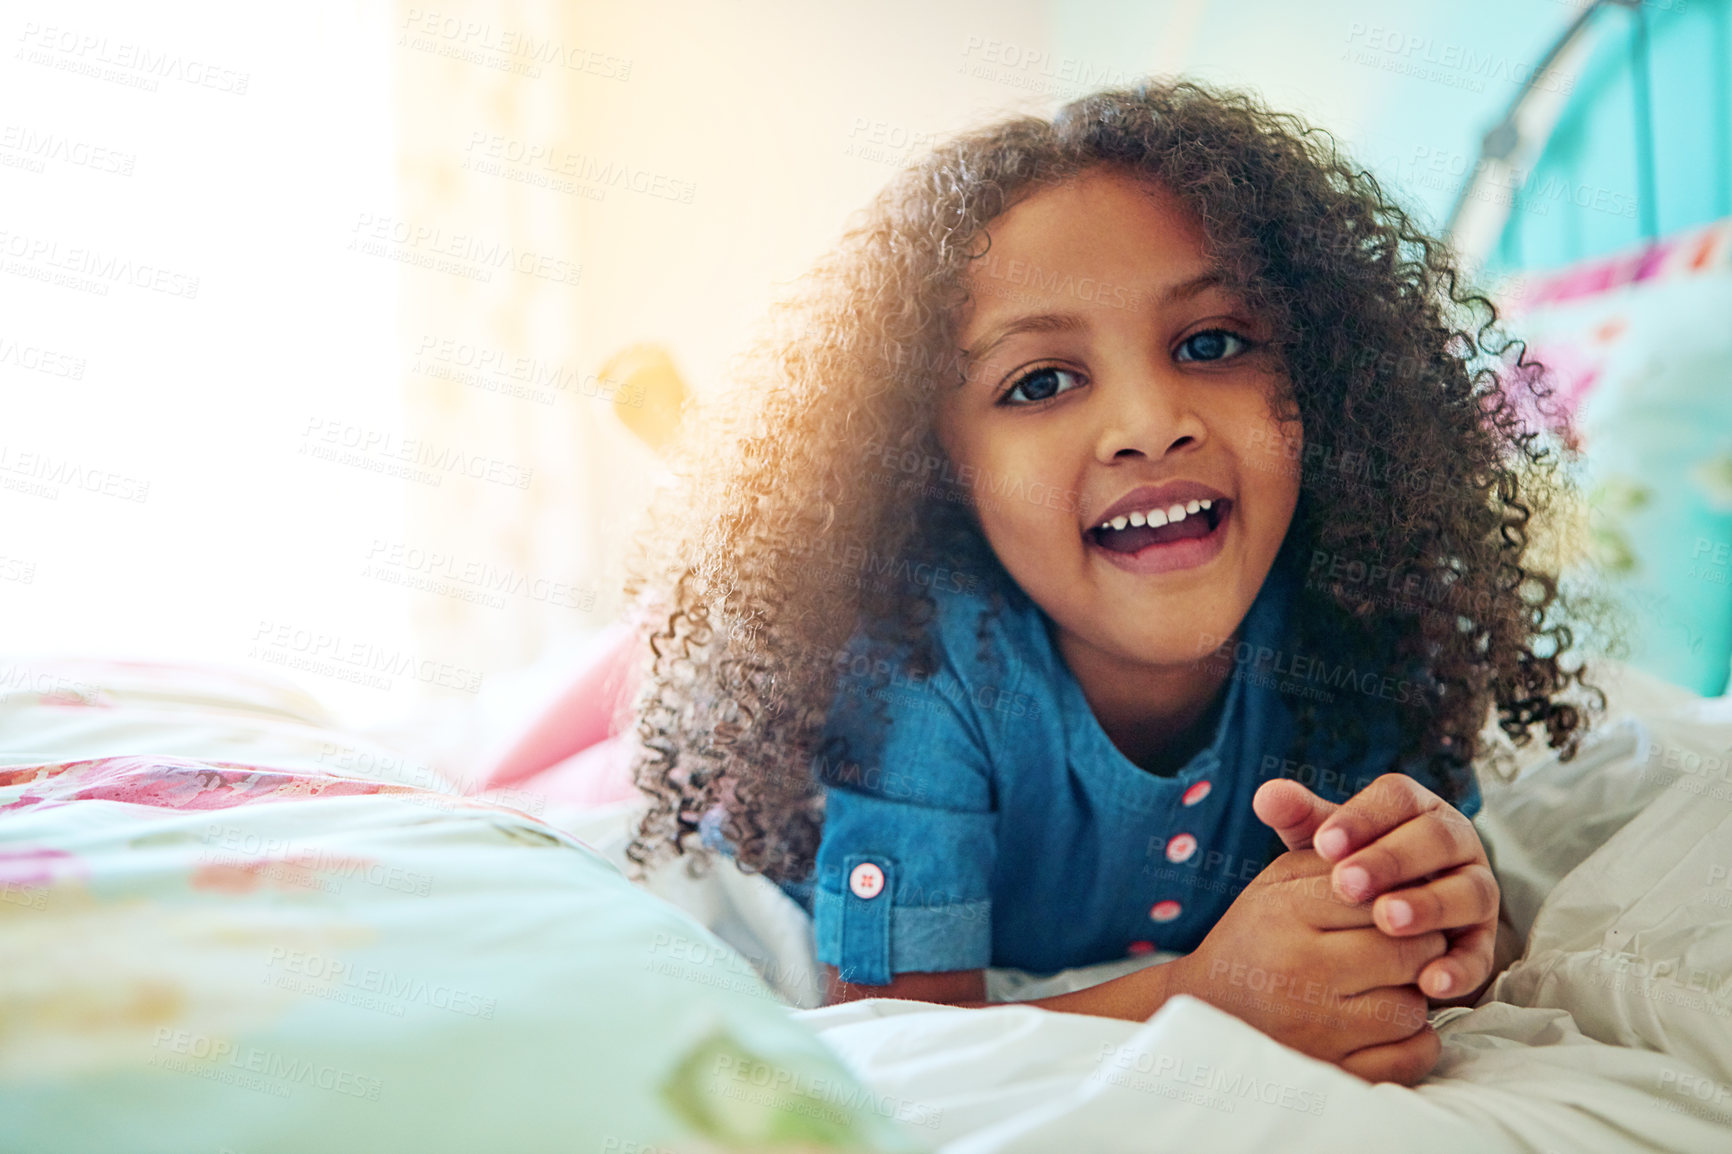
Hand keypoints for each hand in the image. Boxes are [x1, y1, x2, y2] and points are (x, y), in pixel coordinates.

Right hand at [1164, 847, 1445, 1083]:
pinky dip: (1416, 1042)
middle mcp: (1301, 972)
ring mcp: (1318, 1029)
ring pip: (1413, 1007)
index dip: (1401, 898)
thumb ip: (1334, 857)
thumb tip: (1398, 849)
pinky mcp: (1334, 1072)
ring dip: (1412, 995)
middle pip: (1409, 952)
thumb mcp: (1279, 882)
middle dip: (1419, 944)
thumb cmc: (1257, 935)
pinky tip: (1390, 1023)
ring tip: (1387, 985)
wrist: (1208, 1008)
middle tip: (1404, 944)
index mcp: (1287, 914)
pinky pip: (1412, 1057)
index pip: (1380, 897)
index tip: (1395, 904)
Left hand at [1253, 773, 1500, 1005]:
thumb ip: (1300, 819)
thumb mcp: (1326, 845)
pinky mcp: (1482, 941)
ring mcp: (1475, 889)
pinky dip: (1458, 968)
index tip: (1323, 845)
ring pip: (1469, 890)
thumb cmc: (1350, 871)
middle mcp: (1454, 841)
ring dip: (1429, 906)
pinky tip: (1428, 982)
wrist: (1379, 927)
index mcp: (1416, 808)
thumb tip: (1266, 795)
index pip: (1398, 798)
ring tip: (1386, 922)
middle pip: (1435, 838)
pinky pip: (1479, 953)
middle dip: (1392, 860)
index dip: (1362, 818)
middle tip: (1347, 885)